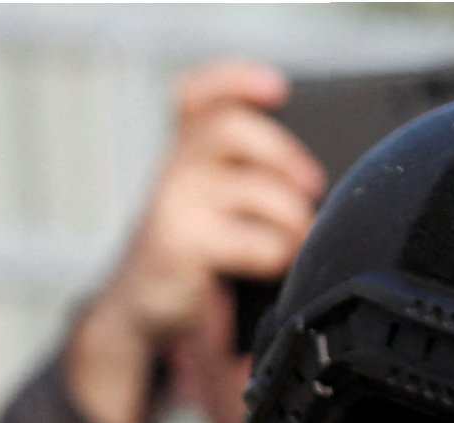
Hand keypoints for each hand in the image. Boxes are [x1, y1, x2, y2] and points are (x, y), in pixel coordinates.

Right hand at [68, 60, 325, 422]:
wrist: (139, 310)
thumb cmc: (189, 257)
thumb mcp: (207, 208)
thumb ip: (242, 180)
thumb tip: (313, 185)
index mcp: (185, 154)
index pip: (198, 96)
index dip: (235, 81)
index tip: (275, 89)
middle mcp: (176, 170)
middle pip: (232, 129)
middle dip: (283, 154)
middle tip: (313, 186)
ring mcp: (174, 206)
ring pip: (255, 190)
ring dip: (291, 218)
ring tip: (297, 242)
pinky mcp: (180, 245)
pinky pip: (253, 241)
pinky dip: (275, 255)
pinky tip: (271, 268)